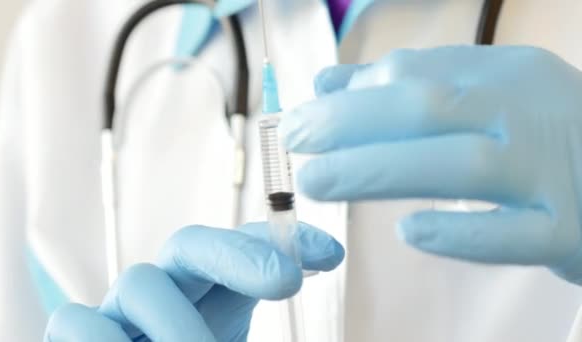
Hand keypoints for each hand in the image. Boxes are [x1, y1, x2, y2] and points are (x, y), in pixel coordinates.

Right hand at [44, 222, 343, 340]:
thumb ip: (247, 323)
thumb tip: (309, 274)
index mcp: (209, 297)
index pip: (240, 247)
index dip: (278, 241)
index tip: (329, 254)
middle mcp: (165, 292)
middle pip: (191, 243)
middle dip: (239, 254)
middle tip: (284, 280)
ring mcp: (118, 311)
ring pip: (140, 282)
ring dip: (180, 327)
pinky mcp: (76, 331)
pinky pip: (78, 322)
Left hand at [280, 46, 581, 283]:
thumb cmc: (548, 137)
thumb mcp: (490, 95)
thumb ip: (414, 86)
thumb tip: (329, 83)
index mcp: (505, 75)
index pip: (414, 73)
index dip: (349, 96)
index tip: (301, 119)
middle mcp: (528, 113)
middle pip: (427, 108)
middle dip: (348, 123)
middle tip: (293, 142)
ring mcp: (552, 172)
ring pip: (462, 165)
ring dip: (379, 171)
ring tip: (317, 183)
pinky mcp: (571, 231)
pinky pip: (514, 233)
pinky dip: (460, 232)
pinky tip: (408, 232)